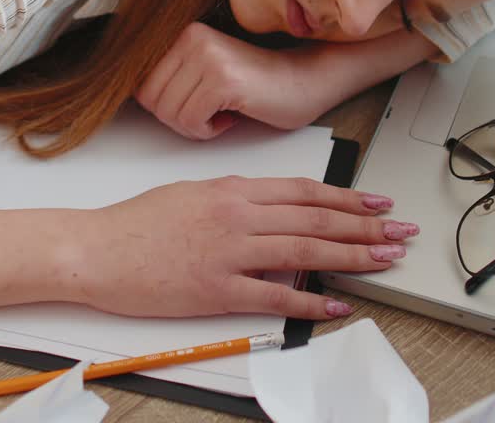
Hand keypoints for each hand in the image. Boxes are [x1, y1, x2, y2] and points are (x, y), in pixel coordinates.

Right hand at [64, 176, 419, 319]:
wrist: (94, 250)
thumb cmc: (135, 224)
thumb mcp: (190, 193)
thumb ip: (233, 199)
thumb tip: (269, 208)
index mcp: (231, 189)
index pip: (303, 191)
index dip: (346, 198)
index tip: (375, 203)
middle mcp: (237, 215)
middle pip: (315, 220)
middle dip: (365, 226)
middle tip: (400, 231)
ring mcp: (229, 252)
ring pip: (306, 252)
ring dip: (353, 256)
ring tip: (386, 259)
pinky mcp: (217, 290)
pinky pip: (275, 295)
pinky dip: (312, 301)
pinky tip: (338, 305)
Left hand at [136, 22, 329, 139]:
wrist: (305, 81)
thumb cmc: (256, 85)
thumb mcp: (204, 72)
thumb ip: (171, 77)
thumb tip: (131, 97)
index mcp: (184, 33)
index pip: (140, 85)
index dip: (166, 108)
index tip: (195, 104)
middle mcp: (193, 38)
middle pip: (151, 101)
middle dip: (178, 119)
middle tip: (209, 114)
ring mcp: (208, 56)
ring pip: (170, 114)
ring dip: (195, 127)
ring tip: (222, 113)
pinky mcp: (224, 79)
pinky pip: (191, 121)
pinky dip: (208, 131)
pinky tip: (232, 117)